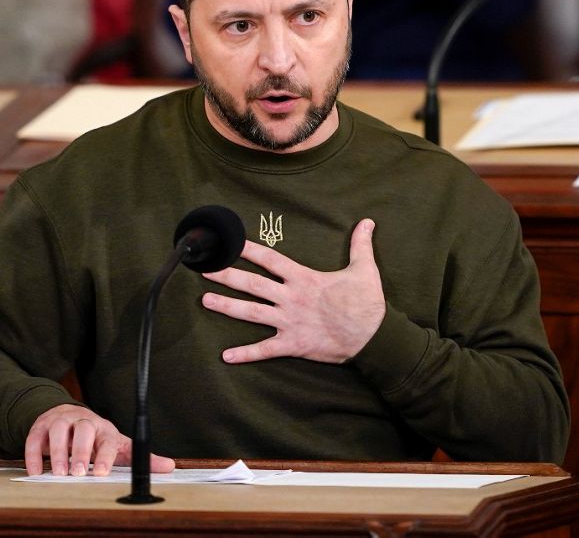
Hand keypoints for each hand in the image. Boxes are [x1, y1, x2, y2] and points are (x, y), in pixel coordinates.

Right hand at [23, 404, 175, 476]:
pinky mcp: (41, 426)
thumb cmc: (96, 437)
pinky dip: (33, 454)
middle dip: (80, 451)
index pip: (106, 439)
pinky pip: (35, 437)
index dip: (104, 456)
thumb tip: (169, 467)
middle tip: (78, 473)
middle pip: (83, 429)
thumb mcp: (118, 446)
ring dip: (57, 452)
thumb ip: (141, 457)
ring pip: (59, 430)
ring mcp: (61, 421)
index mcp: (104, 428)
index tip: (101, 473)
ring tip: (58, 473)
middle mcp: (83, 421)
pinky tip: (35, 472)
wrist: (68, 416)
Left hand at [201, 219, 385, 363]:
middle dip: (226, 276)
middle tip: (204, 270)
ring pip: (251, 313)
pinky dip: (245, 354)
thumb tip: (368, 221)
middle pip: (252, 284)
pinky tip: (226, 356)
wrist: (373, 337)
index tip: (230, 242)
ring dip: (226, 307)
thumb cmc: (367, 303)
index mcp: (304, 278)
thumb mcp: (364, 269)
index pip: (270, 259)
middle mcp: (291, 298)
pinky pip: (265, 350)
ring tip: (205, 300)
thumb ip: (360, 244)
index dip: (248, 250)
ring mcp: (289, 322)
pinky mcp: (293, 344)